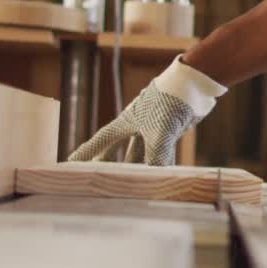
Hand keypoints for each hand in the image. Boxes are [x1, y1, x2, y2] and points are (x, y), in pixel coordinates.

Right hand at [68, 57, 226, 165]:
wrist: (195, 84)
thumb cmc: (171, 101)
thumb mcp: (159, 132)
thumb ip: (155, 156)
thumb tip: (156, 178)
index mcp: (127, 120)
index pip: (103, 139)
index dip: (88, 152)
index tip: (71, 163)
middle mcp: (138, 122)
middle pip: (120, 147)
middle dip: (112, 163)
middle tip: (103, 178)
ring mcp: (155, 125)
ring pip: (142, 150)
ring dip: (138, 166)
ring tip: (131, 183)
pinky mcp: (171, 127)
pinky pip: (161, 149)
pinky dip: (160, 162)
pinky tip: (161, 175)